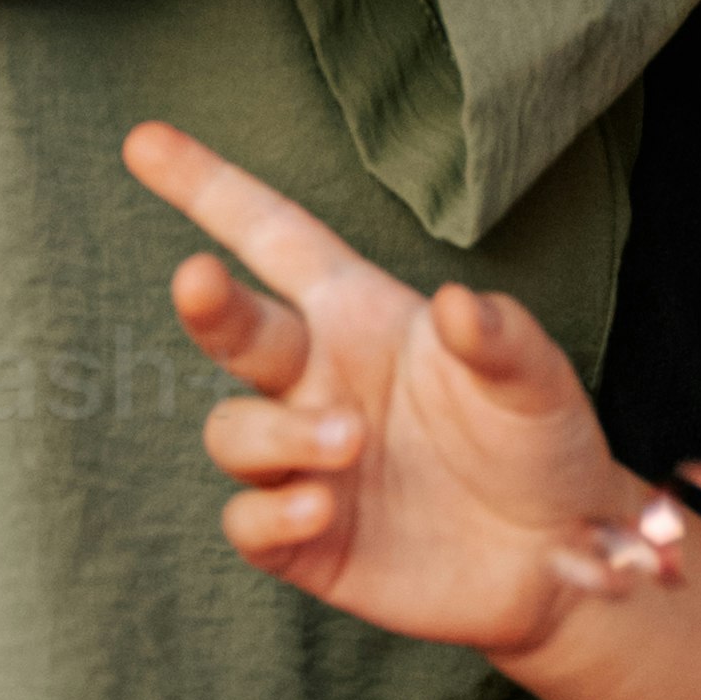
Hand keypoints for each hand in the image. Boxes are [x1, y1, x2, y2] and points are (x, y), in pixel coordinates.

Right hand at [126, 116, 680, 658]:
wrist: (557, 558)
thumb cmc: (538, 442)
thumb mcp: (536, 378)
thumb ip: (499, 338)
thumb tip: (454, 303)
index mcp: (359, 315)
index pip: (273, 236)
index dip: (208, 187)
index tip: (143, 141)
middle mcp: (319, 378)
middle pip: (235, 329)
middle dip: (207, 303)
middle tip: (198, 279)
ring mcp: (304, 459)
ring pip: (234, 430)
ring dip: (276, 432)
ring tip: (349, 444)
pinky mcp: (305, 539)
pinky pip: (248, 519)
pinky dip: (272, 511)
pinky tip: (322, 507)